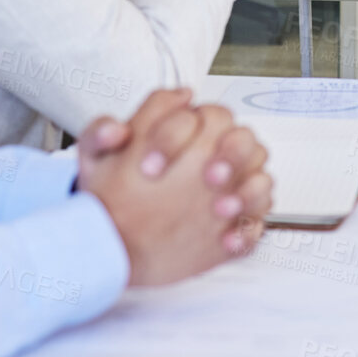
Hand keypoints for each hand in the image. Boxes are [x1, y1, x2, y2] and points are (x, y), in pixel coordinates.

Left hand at [77, 93, 273, 285]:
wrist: (116, 234)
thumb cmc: (113, 189)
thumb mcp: (96, 158)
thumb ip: (99, 135)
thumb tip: (116, 129)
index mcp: (187, 131)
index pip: (197, 116)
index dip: (173, 138)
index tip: (149, 167)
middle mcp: (213, 155)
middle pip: (243, 138)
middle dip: (231, 154)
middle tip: (208, 175)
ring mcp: (229, 190)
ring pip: (260, 177)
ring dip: (247, 191)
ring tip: (220, 208)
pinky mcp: (234, 223)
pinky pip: (256, 223)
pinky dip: (247, 231)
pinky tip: (226, 240)